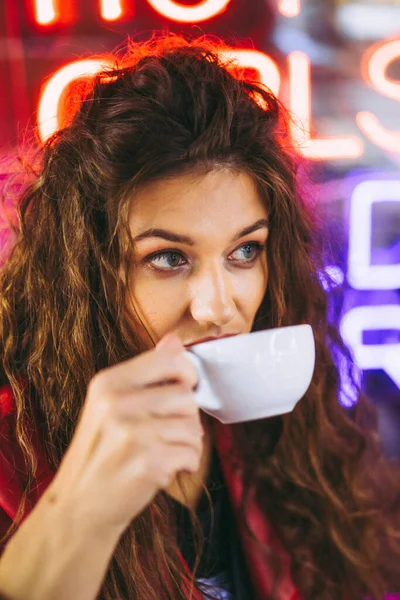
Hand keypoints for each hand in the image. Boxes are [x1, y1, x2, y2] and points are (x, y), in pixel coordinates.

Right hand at [46, 333, 201, 536]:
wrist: (77, 508)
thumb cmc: (101, 454)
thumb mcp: (111, 406)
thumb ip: (145, 374)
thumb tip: (174, 340)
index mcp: (108, 383)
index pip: (170, 359)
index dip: (187, 374)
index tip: (184, 388)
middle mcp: (117, 403)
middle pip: (187, 395)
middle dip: (187, 417)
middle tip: (169, 432)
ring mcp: (132, 433)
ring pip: (193, 426)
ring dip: (189, 443)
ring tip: (166, 452)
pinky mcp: (148, 461)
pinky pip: (192, 452)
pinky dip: (187, 463)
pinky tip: (165, 469)